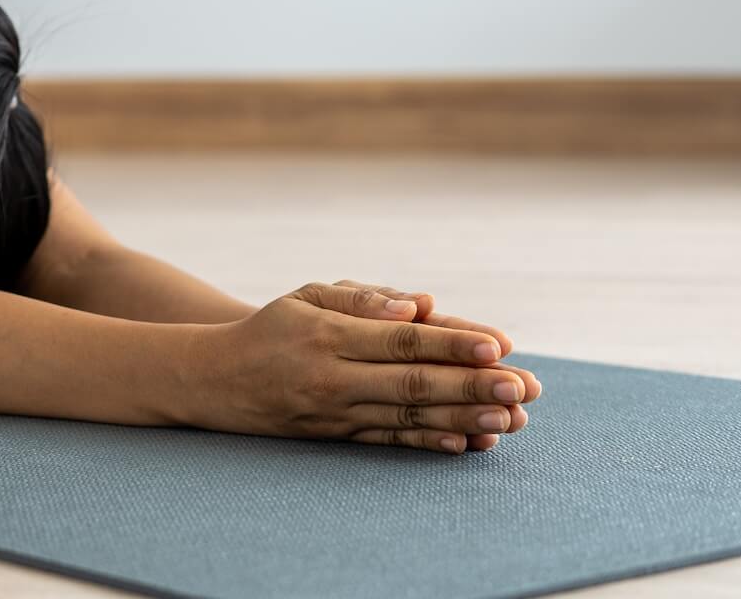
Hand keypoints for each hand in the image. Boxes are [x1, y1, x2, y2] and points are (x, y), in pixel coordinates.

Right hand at [189, 280, 539, 453]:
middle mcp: (333, 377)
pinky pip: (389, 443)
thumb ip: (362, 297)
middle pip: (414, 383)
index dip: (452, 343)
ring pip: (409, 418)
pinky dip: (430, 444)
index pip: (402, 340)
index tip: (498, 345)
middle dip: (474, 385)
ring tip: (512, 417)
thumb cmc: (272, 327)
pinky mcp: (336, 437)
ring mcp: (335, 413)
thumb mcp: (306, 296)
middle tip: (525, 386)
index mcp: (328, 333)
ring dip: (465, 418)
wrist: (215, 379)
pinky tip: (468, 442)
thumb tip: (417, 306)